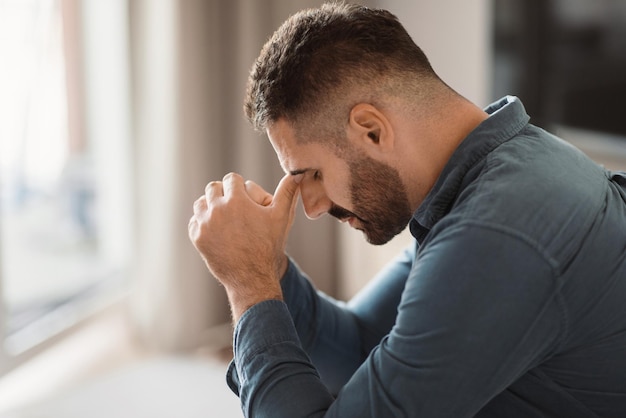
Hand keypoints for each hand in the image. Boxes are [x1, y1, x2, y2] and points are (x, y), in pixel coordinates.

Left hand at [188, 172, 300, 321]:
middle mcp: (217, 209)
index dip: (239, 186)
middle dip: (223, 193)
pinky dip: (203, 222)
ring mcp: (205, 224)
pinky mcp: (197, 238)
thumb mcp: (281, 217)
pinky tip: (216, 229)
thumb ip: (287, 192)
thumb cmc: (269, 246)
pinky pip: (194, 221)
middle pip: (213, 187)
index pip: (231, 179)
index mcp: (237, 200)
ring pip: (201, 202)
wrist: (252, 277)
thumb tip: (297, 175)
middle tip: (233, 204)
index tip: (243, 195)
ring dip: (211, 205)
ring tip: (223, 215)